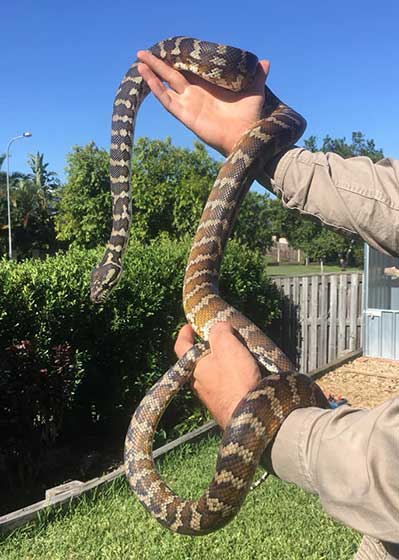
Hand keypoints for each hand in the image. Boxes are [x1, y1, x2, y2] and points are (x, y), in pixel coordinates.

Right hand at [137, 50, 269, 155]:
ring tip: (140, 59)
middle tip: (145, 50)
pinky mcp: (185, 113)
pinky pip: (167, 99)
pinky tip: (147, 75)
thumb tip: (265, 61)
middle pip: (172, 73)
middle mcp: (195, 93)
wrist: (244, 136)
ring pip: (166, 83)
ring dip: (153, 72)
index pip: (190, 69)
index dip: (179, 59)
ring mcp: (188, 103)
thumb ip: (256, 76)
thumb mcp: (254, 91)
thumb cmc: (249, 117)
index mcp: (208, 86)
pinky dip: (156, 88)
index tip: (169, 47)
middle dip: (159, 62)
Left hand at [174, 322, 260, 428]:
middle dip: (209, 349)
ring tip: (238, 356)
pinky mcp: (224, 405)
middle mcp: (198, 383)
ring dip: (222, 363)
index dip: (184, 333)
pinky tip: (245, 376)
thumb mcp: (227, 346)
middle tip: (222, 340)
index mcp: (194, 366)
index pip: (181, 346)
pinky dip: (231, 378)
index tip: (189, 326)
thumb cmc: (235, 380)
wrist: (248, 416)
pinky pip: (225, 386)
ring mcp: (210, 396)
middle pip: (199, 360)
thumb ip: (219, 332)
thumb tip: (219, 327)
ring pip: (213, 374)